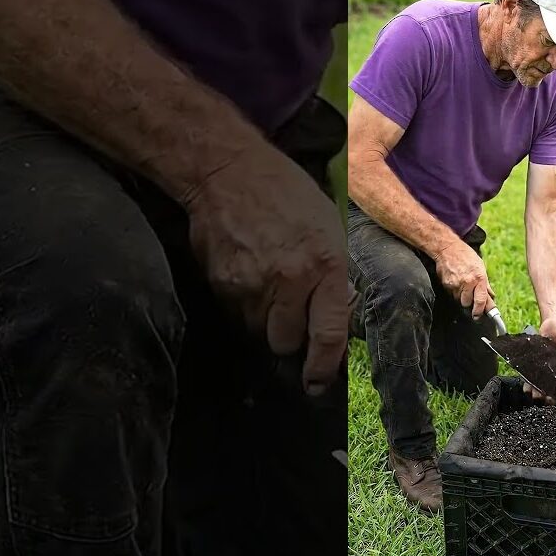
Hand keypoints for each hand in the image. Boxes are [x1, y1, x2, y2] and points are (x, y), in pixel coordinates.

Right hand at [184, 148, 348, 395]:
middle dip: (290, 340)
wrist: (227, 171)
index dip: (322, 367)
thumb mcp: (329, 228)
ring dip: (265, 323)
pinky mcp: (220, 284)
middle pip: (286, 342)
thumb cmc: (287, 194)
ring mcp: (250, 285)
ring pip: (258, 332)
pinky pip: (235, 314)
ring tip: (268, 289)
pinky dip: (243, 307)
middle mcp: (289, 281)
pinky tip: (247, 278)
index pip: (327, 334)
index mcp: (325, 266)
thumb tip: (335, 318)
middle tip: (291, 321)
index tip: (317, 384)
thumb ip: (333, 276)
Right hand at [435, 240, 494, 319]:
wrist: (448, 248)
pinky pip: (451, 294)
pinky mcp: (446, 284)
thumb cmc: (466, 256)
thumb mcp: (480, 267)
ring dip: (461, 297)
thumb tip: (491, 297)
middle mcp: (468, 283)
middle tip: (470, 297)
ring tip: (462, 285)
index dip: (480, 311)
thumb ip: (486, 284)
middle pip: (467, 304)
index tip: (479, 316)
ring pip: (458, 300)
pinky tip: (455, 281)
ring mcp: (456, 284)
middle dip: (469, 303)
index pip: (481, 301)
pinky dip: (454, 291)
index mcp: (479, 278)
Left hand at [523, 315, 555, 404]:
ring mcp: (548, 366)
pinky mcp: (538, 363)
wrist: (553, 322)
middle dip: (547, 392)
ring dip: (537, 389)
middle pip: (554, 384)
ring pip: (543, 382)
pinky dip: (530, 381)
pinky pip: (534, 374)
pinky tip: (526, 386)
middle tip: (541, 397)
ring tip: (532, 394)